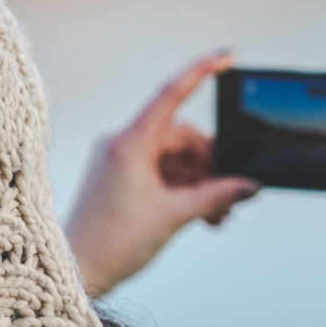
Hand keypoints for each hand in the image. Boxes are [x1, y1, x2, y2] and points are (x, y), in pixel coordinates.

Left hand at [65, 53, 258, 296]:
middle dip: (210, 164)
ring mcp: (118, 158)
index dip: (201, 71)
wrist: (76, 271)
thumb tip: (248, 185)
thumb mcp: (174, 217)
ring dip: (199, 181)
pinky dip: (181, 187)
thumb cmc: (113, 243)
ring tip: (214, 216)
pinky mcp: (117, 175)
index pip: (171, 95)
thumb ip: (216, 196)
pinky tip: (198, 214)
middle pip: (181, 137)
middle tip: (229, 198)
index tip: (227, 55)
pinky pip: (159, 170)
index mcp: (130, 143)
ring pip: (173, 156)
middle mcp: (121, 143)